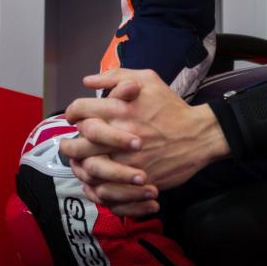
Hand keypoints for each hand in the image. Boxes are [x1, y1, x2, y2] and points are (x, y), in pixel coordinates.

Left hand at [66, 69, 229, 192]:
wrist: (198, 136)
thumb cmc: (171, 107)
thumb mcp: (148, 80)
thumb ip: (116, 76)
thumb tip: (88, 81)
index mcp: (119, 109)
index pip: (79, 110)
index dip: (72, 112)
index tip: (73, 117)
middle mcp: (119, 135)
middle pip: (77, 144)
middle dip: (68, 145)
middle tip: (68, 145)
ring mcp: (127, 161)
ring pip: (88, 170)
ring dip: (80, 167)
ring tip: (79, 164)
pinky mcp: (135, 181)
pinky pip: (106, 189)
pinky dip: (96, 186)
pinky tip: (95, 180)